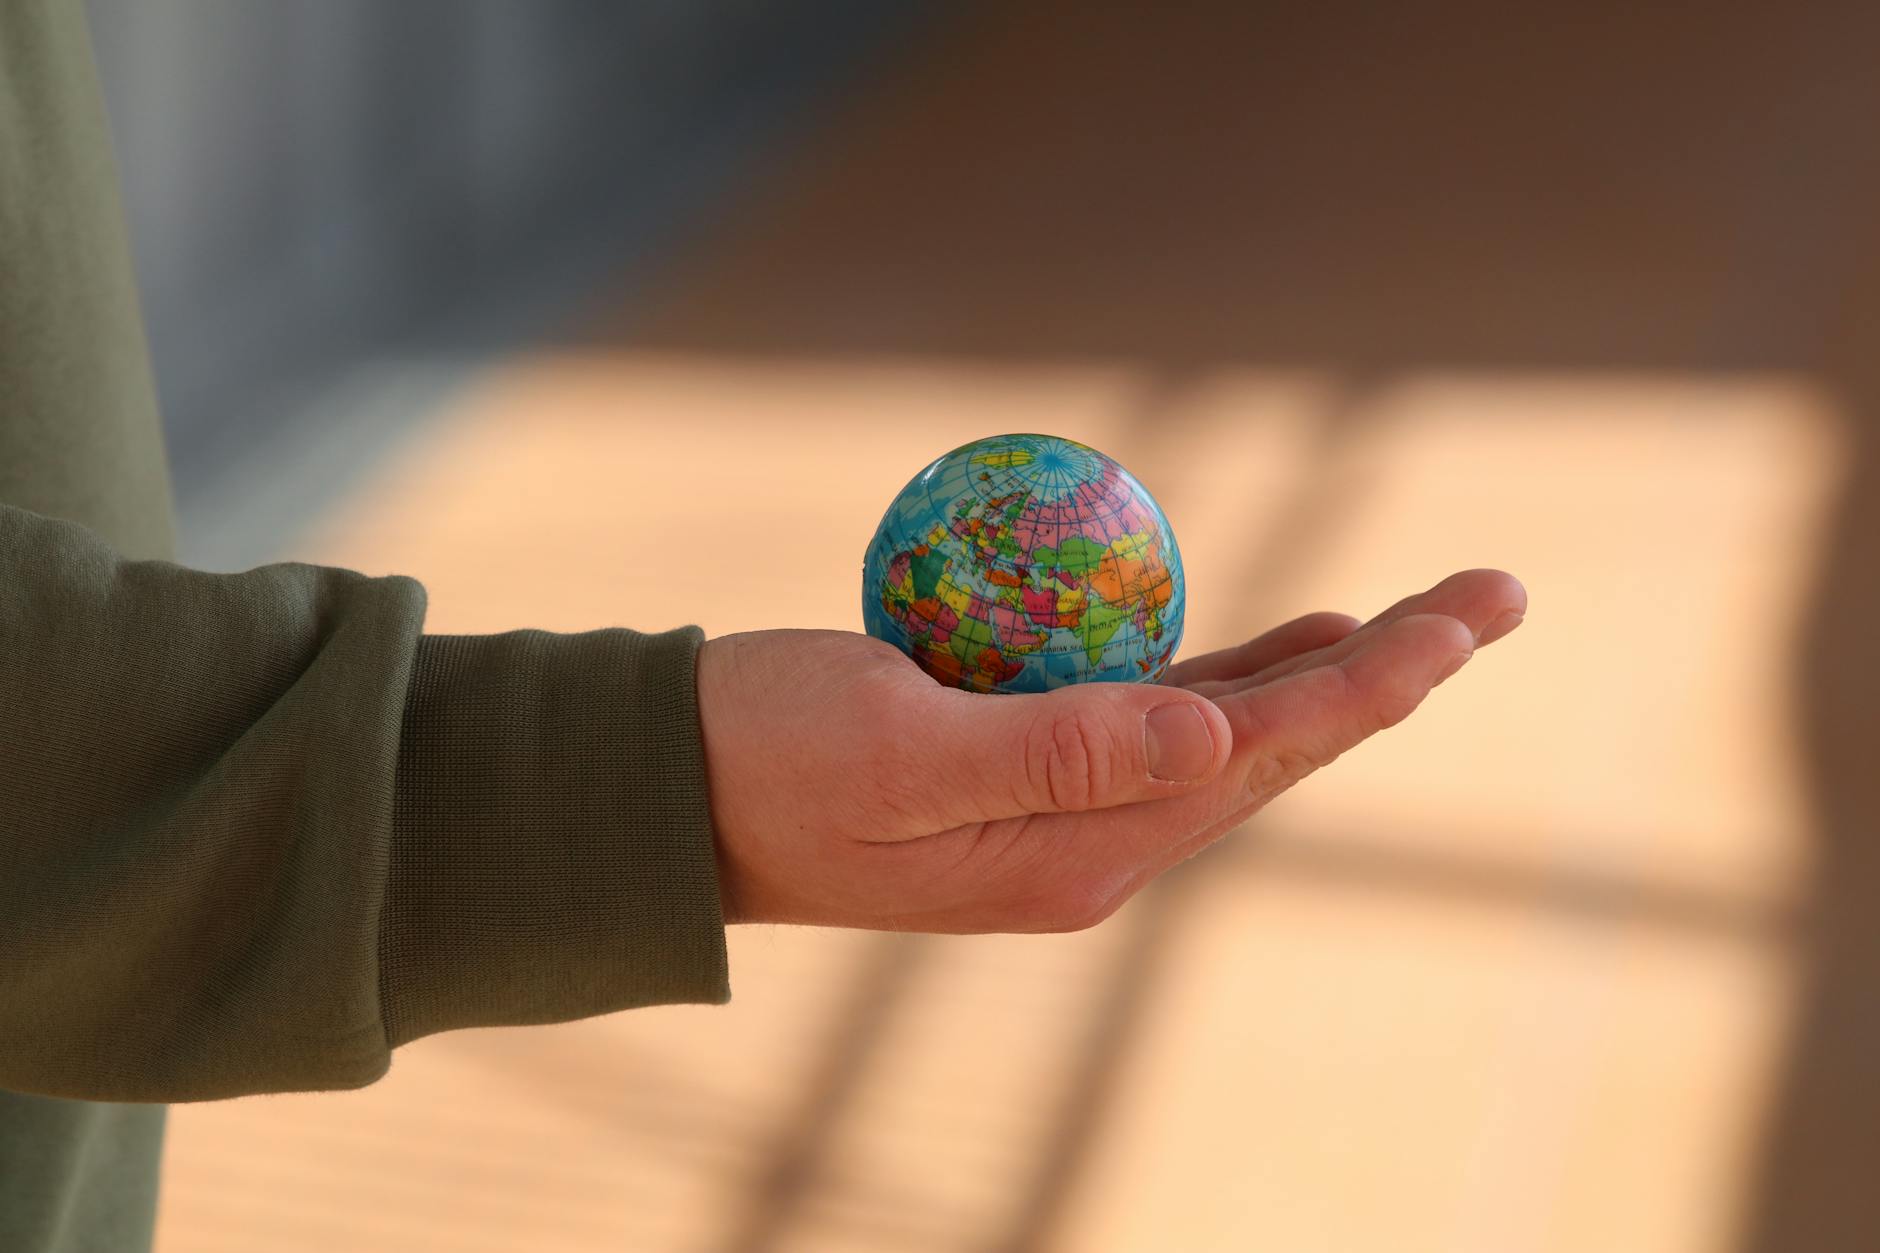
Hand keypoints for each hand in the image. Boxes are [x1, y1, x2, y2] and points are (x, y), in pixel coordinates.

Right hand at [696, 569, 1524, 931]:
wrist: (671, 796)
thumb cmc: (766, 759)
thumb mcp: (903, 752)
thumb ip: (1060, 751)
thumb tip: (1220, 741)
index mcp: (1079, 855)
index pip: (1258, 758)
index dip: (1368, 685)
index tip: (1461, 621)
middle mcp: (1092, 845)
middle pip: (1273, 747)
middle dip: (1388, 672)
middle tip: (1496, 596)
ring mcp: (1063, 810)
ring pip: (1231, 732)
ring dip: (1331, 671)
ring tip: (1433, 618)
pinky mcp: (1026, 765)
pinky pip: (1159, 716)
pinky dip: (1236, 673)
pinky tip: (1291, 640)